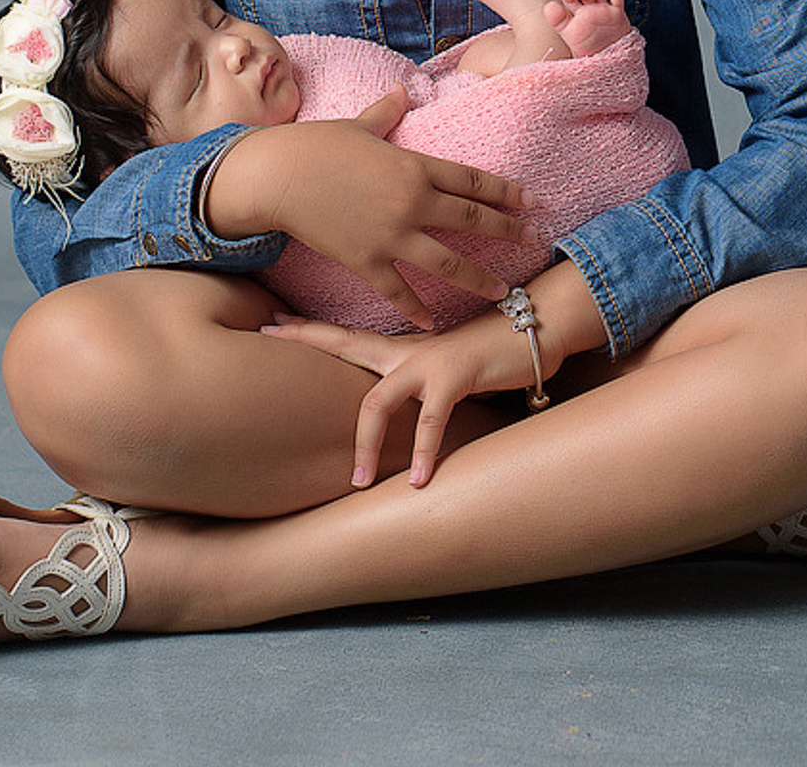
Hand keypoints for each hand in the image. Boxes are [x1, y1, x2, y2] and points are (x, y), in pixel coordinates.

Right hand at [205, 92, 535, 328]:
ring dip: (478, 278)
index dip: (506, 192)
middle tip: (536, 239)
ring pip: (446, 262)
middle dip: (508, 230)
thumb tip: (403, 89)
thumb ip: (387, 112)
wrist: (274, 177)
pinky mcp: (364, 260)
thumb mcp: (358, 124)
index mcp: (415, 166)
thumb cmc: (315, 145)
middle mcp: (411, 201)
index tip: (533, 201)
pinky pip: (397, 290)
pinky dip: (416, 308)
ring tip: (504, 290)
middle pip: (472, 219)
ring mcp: (389, 234)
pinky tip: (432, 322)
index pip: (472, 180)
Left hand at [261, 309, 534, 488]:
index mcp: (404, 349)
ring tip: (359, 482)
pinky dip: (425, 450)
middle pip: (347, 346)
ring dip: (366, 445)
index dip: (310, 332)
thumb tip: (400, 410)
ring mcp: (429, 362)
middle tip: (270, 336)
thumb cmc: (494, 352)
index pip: (347, 337)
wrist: (537, 328)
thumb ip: (420, 385)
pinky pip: (431, 420)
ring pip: (378, 401)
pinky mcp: (455, 376)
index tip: (273, 325)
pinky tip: (422, 480)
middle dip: (309, 341)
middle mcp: (408, 351)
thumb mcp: (447, 369)